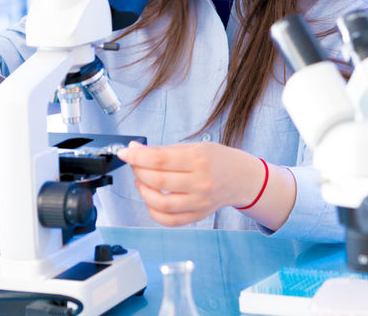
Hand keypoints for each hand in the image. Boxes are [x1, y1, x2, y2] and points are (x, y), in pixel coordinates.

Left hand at [116, 141, 263, 226]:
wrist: (242, 178)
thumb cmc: (217, 159)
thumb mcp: (194, 147)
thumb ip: (164, 150)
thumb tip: (135, 150)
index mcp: (199, 160)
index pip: (160, 159)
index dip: (137, 156)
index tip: (125, 153)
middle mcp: (201, 183)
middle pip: (157, 180)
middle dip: (138, 171)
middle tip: (134, 164)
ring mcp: (199, 202)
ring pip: (160, 203)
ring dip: (143, 191)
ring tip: (141, 181)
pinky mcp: (198, 215)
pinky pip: (169, 220)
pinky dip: (153, 211)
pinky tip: (151, 199)